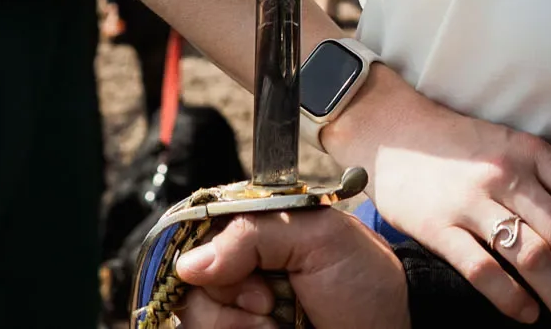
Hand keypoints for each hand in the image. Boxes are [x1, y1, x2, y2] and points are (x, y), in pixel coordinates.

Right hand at [174, 210, 405, 328]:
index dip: (210, 254)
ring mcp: (237, 308)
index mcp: (255, 231)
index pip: (197, 231)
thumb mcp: (319, 236)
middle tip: (270, 302)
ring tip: (277, 323)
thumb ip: (253, 234)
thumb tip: (188, 264)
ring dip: (233, 324)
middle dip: (227, 295)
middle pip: (187, 279)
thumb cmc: (363, 282)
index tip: (248, 272)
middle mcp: (239, 267)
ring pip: (192, 316)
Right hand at [325, 68, 550, 328]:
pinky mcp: (436, 225)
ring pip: (534, 258)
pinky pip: (481, 269)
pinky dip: (511, 298)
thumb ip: (550, 183)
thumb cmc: (460, 146)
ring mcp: (471, 200)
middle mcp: (508, 175)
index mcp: (534, 153)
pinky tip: (529, 317)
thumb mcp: (513, 148)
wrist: (391, 129)